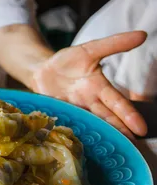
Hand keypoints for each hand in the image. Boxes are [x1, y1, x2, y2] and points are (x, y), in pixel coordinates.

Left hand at [31, 31, 147, 139]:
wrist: (42, 70)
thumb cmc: (68, 61)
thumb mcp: (89, 49)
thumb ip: (113, 44)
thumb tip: (142, 34)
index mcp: (99, 88)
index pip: (117, 103)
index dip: (128, 115)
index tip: (141, 129)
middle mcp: (90, 103)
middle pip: (107, 119)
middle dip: (120, 132)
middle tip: (133, 147)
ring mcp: (75, 111)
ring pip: (91, 125)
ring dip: (102, 136)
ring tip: (112, 149)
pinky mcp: (60, 115)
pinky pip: (69, 126)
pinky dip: (76, 134)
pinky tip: (81, 146)